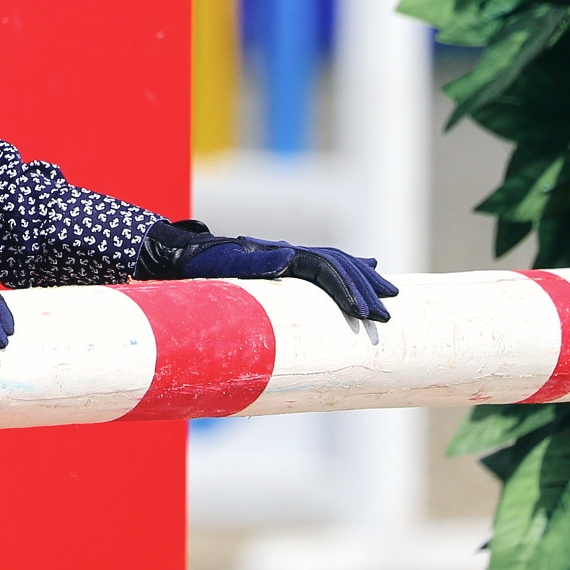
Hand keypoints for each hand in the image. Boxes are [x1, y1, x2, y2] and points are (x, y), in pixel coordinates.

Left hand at [135, 219, 395, 322]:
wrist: (179, 254)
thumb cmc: (197, 266)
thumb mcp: (221, 265)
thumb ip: (253, 263)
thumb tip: (289, 256)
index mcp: (278, 254)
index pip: (325, 269)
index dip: (347, 290)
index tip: (365, 315)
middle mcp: (287, 252)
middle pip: (337, 265)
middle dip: (364, 290)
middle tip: (385, 317)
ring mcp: (286, 256)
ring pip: (336, 264)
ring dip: (363, 279)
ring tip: (390, 294)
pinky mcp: (282, 266)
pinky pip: (324, 266)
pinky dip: (349, 268)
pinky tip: (368, 267)